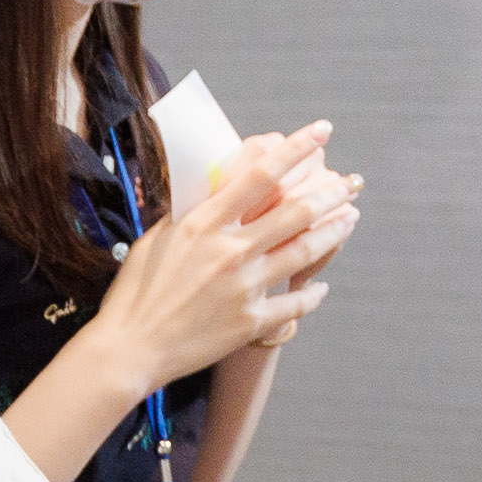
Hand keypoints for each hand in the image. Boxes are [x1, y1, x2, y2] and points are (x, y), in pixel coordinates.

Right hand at [67, 123, 353, 403]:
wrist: (130, 348)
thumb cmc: (135, 292)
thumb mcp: (156, 239)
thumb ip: (190, 214)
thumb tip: (213, 187)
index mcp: (203, 224)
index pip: (261, 175)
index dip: (296, 149)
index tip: (321, 132)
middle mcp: (229, 251)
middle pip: (295, 211)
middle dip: (331, 192)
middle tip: (351, 182)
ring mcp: (243, 288)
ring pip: (304, 251)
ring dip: (334, 231)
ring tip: (351, 217)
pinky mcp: (250, 322)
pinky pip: (295, 303)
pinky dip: (313, 293)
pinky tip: (322, 286)